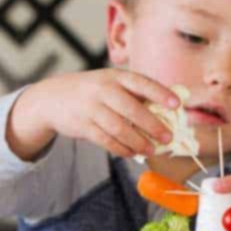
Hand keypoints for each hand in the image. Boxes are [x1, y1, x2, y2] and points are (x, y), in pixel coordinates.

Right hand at [7, 69, 180, 161]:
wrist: (53, 98)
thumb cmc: (91, 91)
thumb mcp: (109, 82)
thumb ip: (134, 93)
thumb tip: (166, 110)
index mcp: (115, 77)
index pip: (141, 83)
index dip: (160, 93)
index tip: (177, 105)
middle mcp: (103, 90)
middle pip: (132, 109)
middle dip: (153, 125)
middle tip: (168, 137)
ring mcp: (91, 108)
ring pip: (119, 128)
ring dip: (138, 142)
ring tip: (151, 150)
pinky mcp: (83, 126)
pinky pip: (106, 140)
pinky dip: (121, 149)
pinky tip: (131, 153)